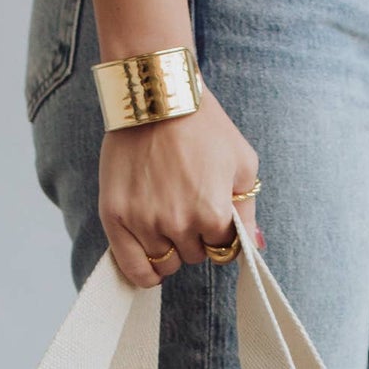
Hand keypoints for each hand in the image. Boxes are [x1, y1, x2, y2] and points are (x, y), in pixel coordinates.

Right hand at [99, 87, 260, 286]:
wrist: (156, 97)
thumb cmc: (203, 126)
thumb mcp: (242, 163)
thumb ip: (248, 209)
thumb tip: (254, 247)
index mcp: (213, 214)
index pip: (224, 251)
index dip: (220, 234)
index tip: (213, 214)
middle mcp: (178, 224)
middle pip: (194, 257)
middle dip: (195, 238)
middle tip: (187, 205)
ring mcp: (144, 222)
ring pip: (165, 264)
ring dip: (170, 248)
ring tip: (166, 217)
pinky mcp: (115, 217)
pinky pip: (132, 268)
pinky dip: (144, 271)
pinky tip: (150, 258)